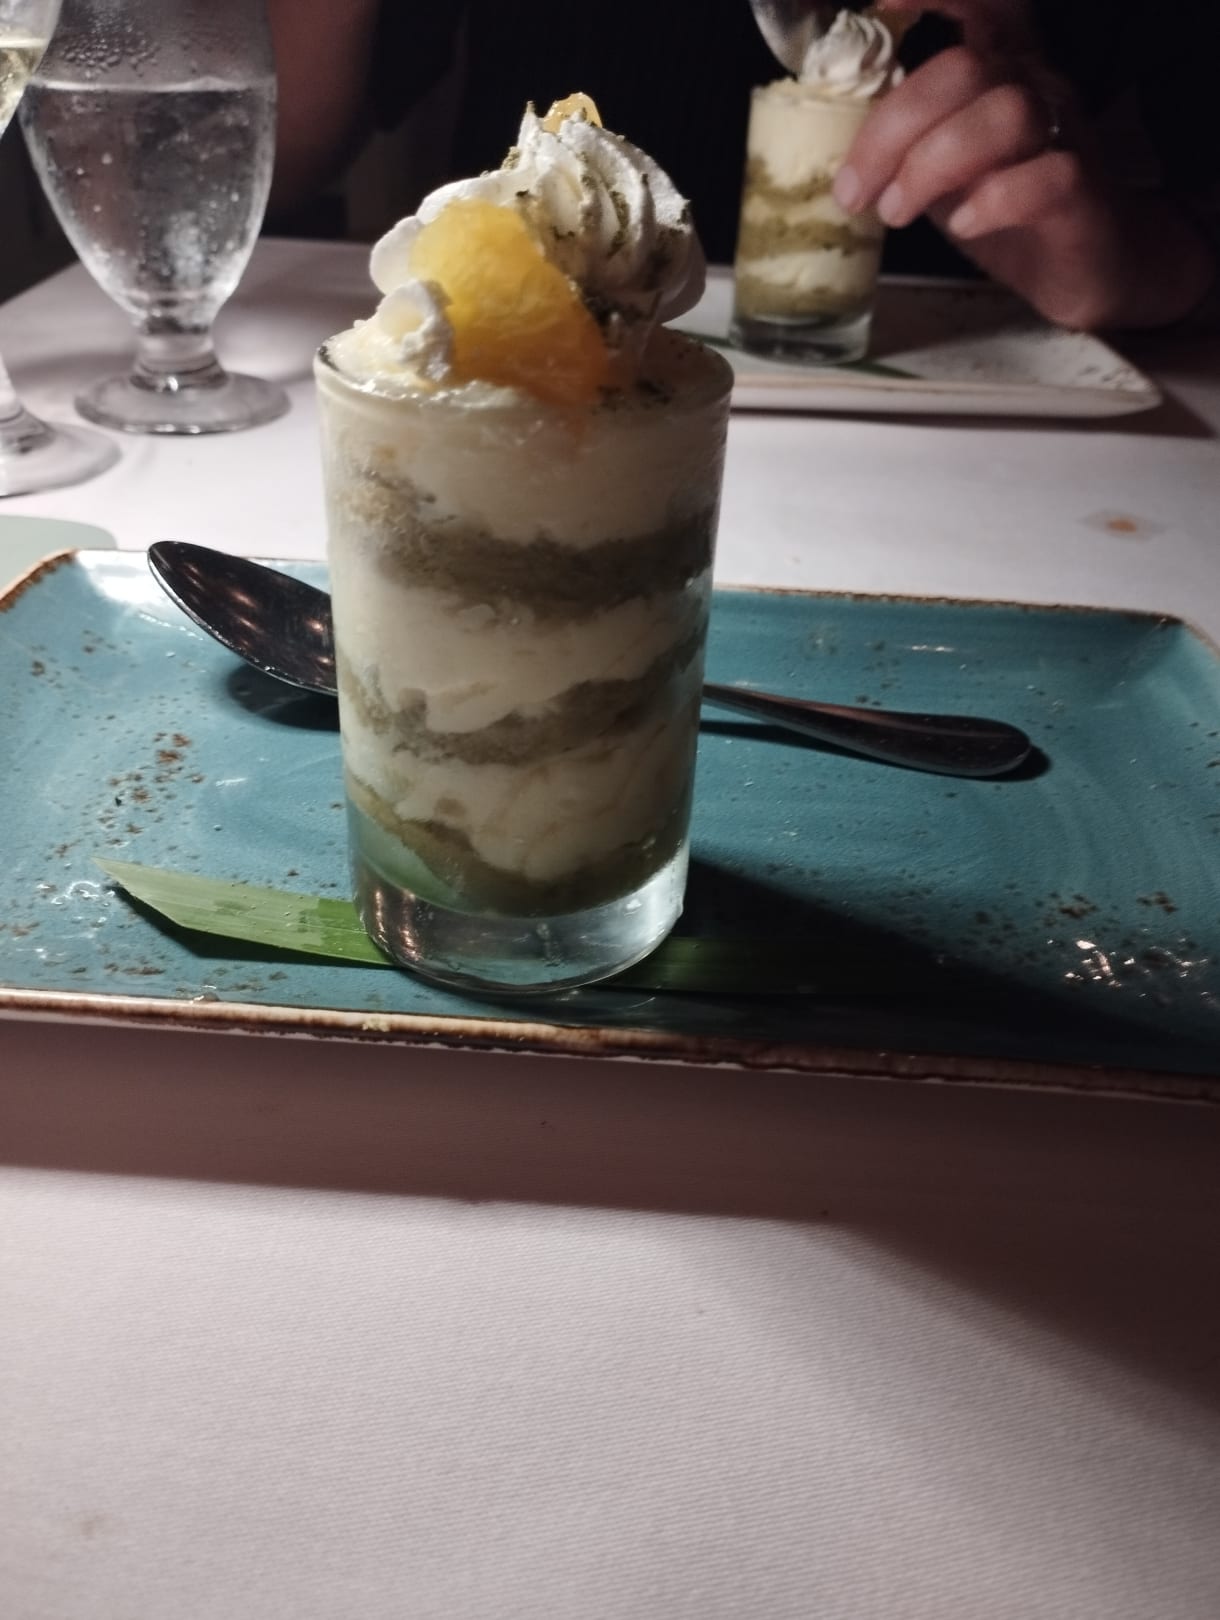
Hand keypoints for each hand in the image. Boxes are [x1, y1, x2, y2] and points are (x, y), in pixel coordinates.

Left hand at [833, 1, 1215, 328]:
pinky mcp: (1081, 189)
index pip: (976, 4)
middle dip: (893, 128)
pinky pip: (1045, 176)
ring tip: (895, 212)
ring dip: (932, 165)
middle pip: (965, 68)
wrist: (1080, 264)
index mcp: (998, 68)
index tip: (877, 6)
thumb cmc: (1004, 208)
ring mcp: (1064, 133)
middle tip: (854, 190)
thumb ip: (901, 144)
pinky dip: (994, 200)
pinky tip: (965, 225)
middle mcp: (1035, 85)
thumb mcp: (939, 168)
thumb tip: (830, 147)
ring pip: (1004, 114)